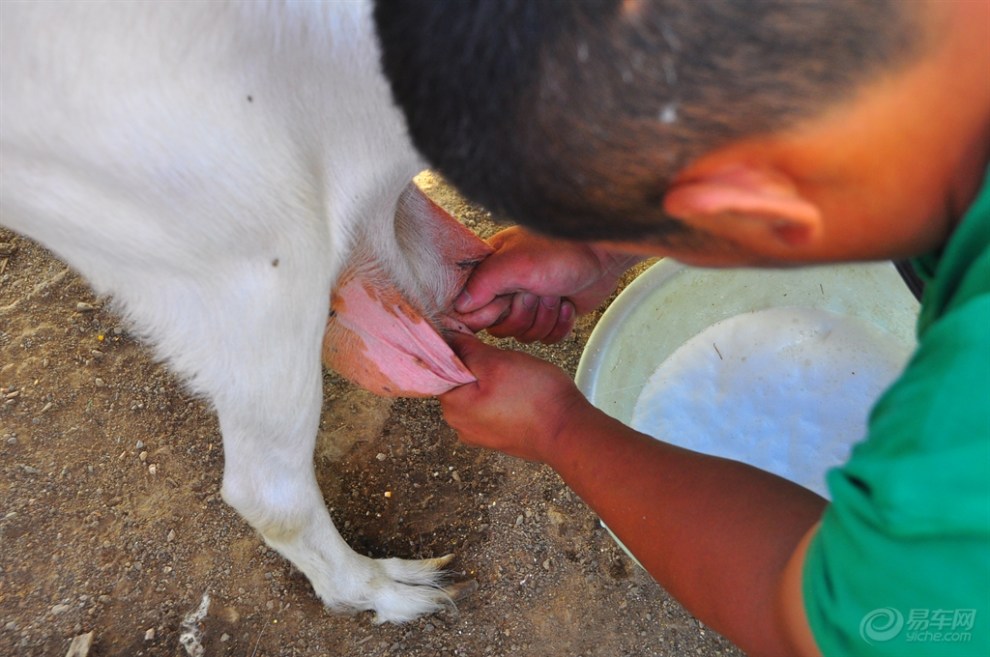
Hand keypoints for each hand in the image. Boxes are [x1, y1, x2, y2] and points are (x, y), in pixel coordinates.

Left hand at [439, 334, 591, 461]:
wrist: (568, 432)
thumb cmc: (533, 396)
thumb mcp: (497, 361)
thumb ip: (467, 349)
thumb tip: (447, 337)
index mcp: (452, 406)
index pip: (439, 370)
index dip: (455, 349)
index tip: (474, 340)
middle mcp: (459, 425)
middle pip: (458, 384)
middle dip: (476, 367)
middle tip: (501, 359)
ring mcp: (479, 435)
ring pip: (476, 396)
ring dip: (490, 382)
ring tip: (515, 376)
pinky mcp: (498, 438)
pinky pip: (491, 410)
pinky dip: (501, 398)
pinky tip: (520, 392)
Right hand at [453, 226, 641, 343]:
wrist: (603, 255)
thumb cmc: (561, 250)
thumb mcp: (515, 263)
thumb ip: (483, 283)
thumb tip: (459, 306)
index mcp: (490, 271)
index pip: (471, 309)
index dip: (489, 313)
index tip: (505, 301)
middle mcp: (506, 288)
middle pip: (500, 328)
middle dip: (523, 314)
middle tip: (536, 292)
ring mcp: (529, 303)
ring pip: (524, 335)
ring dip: (544, 318)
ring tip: (554, 293)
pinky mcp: (551, 315)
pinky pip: (547, 338)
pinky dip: (560, 325)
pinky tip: (566, 304)